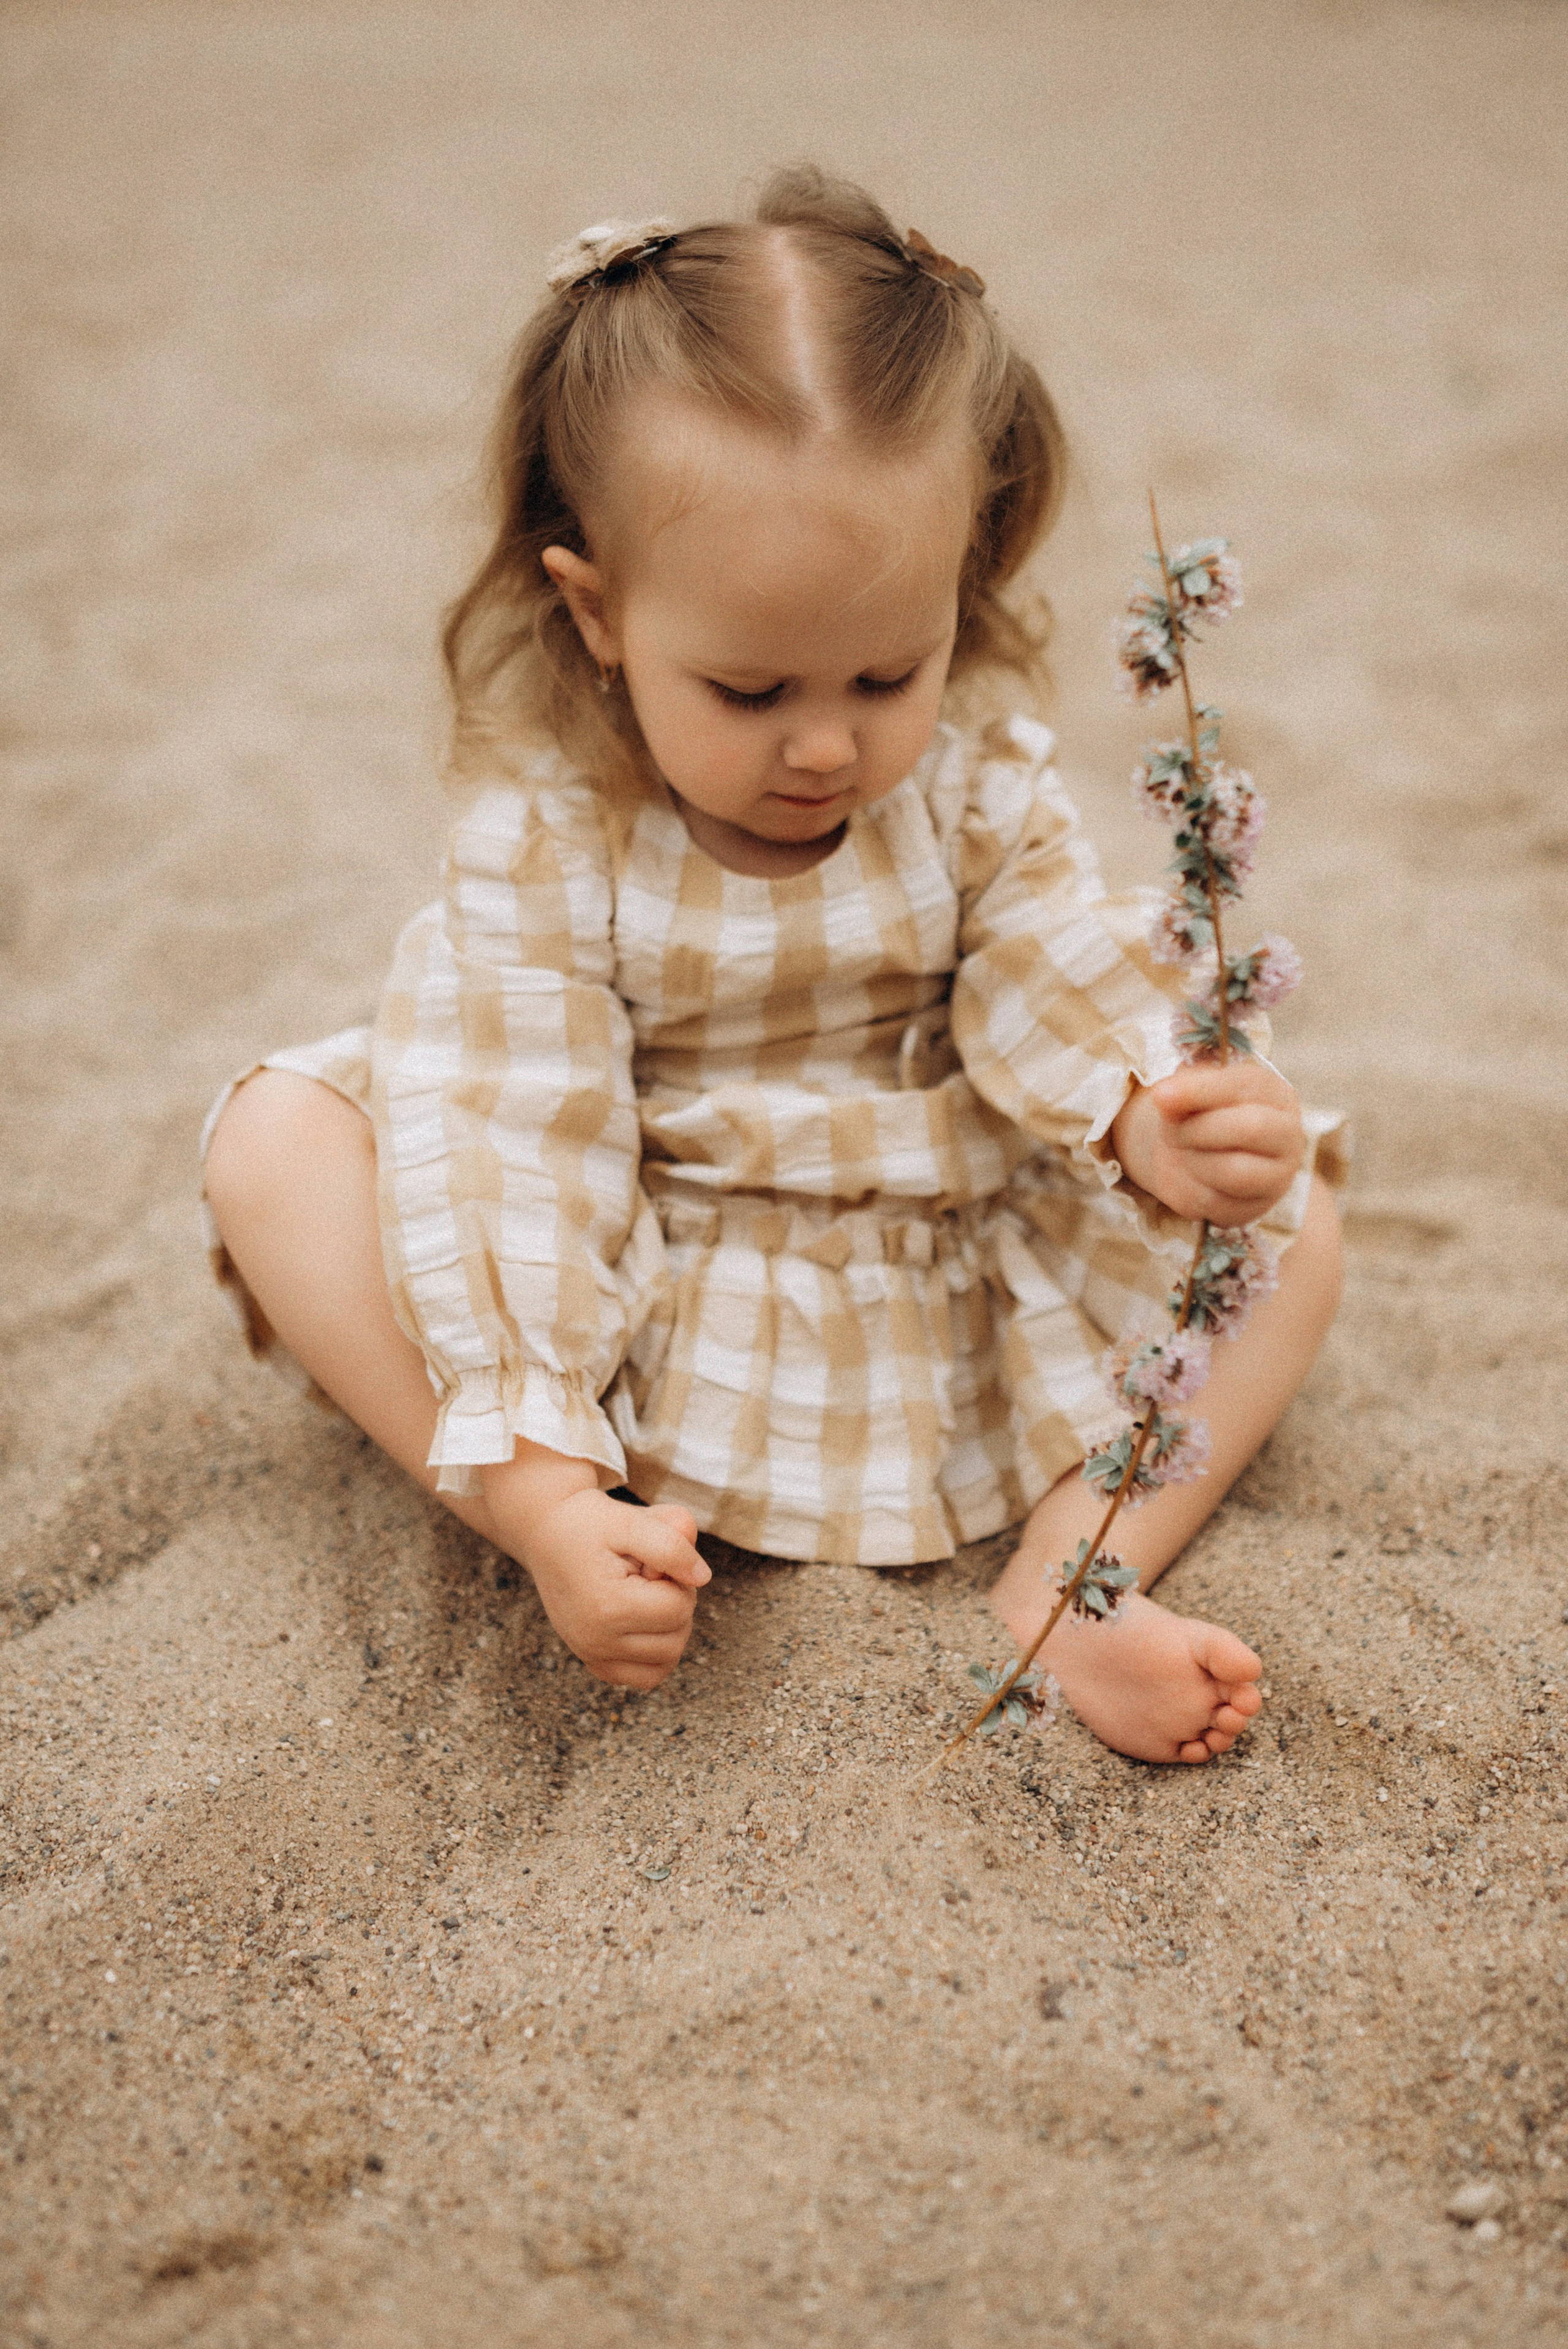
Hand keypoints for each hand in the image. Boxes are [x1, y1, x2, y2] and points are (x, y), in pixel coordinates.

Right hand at [490, 1475, 708, 1689]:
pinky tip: (643, 1621)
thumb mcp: (631, 1521)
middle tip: (648, 1574)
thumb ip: (671, 1544)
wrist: (547, 1533)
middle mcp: (596, 1641)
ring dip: (669, 1628)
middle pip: (677, 1637)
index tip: (650, 1560)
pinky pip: (645, 1676)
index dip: (677, 1577)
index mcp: (607, 1607)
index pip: (679, 1607)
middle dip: (675, 1602)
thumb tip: (702, 1578)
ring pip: (666, 1661)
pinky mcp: (593, 1662)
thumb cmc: (590, 1524)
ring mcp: (592, 1656)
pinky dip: (655, 1654)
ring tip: (644, 1596)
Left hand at [1110, 1061, 1304, 1226]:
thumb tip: (1164, 1096)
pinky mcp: (1258, 1207)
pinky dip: (1190, 1189)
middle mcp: (1288, 1133)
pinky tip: (1187, 1174)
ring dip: (1194, 1161)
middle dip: (1198, 1129)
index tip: (1160, 1096)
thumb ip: (1184, 1088)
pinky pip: (1218, 1204)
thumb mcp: (1194, 1089)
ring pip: (1235, 1172)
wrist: (1201, 1151)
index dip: (1199, 1091)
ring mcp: (1279, 1175)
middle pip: (1250, 1128)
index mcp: (1274, 1092)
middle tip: (1173, 1131)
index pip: (1243, 1087)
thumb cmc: (1201, 1111)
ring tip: (1182, 1151)